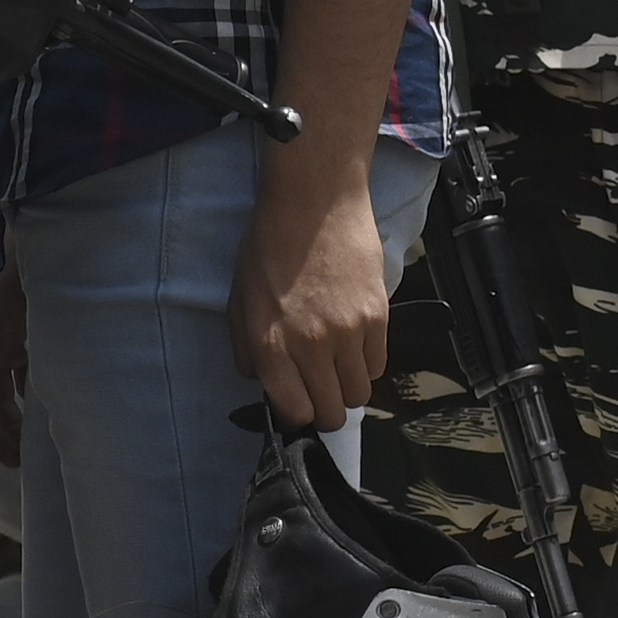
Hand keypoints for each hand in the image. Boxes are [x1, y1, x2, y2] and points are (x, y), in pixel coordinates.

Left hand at [230, 166, 393, 432]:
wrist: (315, 202)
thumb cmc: (268, 247)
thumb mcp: (239, 299)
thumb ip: (247, 349)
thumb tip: (264, 382)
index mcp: (271, 345)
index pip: (295, 412)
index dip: (296, 415)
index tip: (297, 403)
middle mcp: (312, 346)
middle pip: (332, 413)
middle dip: (325, 410)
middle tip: (320, 391)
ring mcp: (349, 333)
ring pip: (360, 394)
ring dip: (347, 387)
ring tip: (337, 365)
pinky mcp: (378, 317)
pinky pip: (378, 365)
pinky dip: (366, 362)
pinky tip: (353, 343)